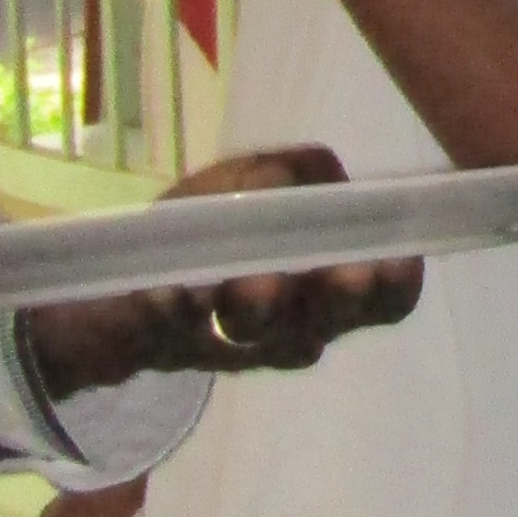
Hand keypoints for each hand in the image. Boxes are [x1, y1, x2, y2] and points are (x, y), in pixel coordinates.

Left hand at [23, 143, 422, 397]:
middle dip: (337, 297)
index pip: (383, 297)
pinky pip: (179, 331)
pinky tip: (174, 290)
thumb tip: (324, 176)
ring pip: (259, 333)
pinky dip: (178, 308)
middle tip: (337, 276)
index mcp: (326, 282)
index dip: (395, 284)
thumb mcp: (254, 180)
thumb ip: (294, 171)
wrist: (121, 276)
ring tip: (238, 282)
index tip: (394, 259)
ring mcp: (236, 342)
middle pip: (331, 321)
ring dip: (254, 303)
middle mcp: (294, 323)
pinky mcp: (176, 345)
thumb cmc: (208, 222)